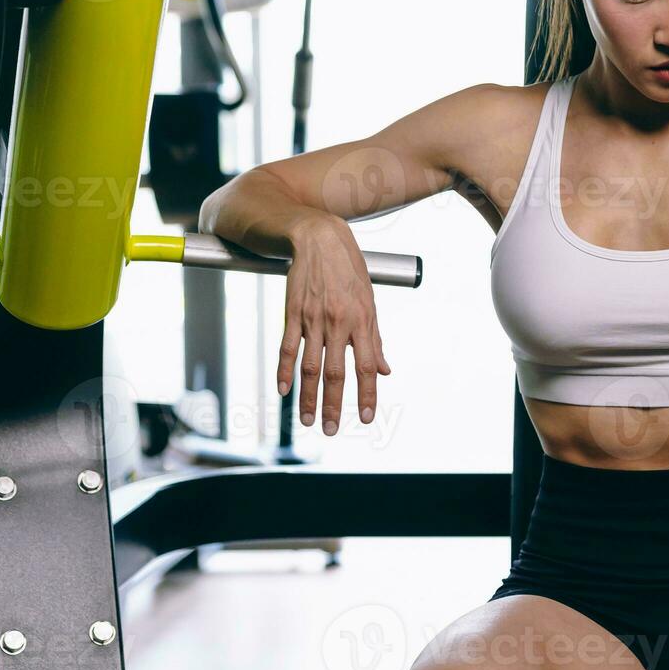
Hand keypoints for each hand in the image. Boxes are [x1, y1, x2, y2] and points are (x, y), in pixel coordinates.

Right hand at [279, 219, 392, 434]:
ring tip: (306, 420)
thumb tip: (385, 371)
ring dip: (307, 396)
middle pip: (335, 372)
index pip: (366, 366)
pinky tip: (283, 390)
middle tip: (331, 430)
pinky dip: (285, 370)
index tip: (365, 418)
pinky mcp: (292, 312)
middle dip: (333, 405)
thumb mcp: (370, 302)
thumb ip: (375, 339)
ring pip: (309, 365)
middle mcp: (338, 322)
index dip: (366, 393)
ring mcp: (313, 318)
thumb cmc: (350, 271)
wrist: (320, 238)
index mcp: (362, 321)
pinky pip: (287, 346)